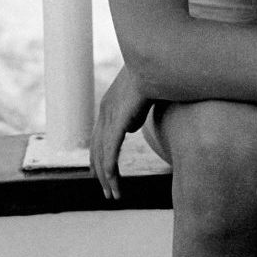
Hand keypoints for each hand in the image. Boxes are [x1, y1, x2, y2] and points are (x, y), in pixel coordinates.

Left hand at [91, 65, 151, 199]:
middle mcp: (104, 110)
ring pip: (102, 155)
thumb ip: (136, 113)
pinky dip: (110, 171)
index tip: (104, 175)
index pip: (99, 137)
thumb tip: (130, 127)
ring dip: (107, 179)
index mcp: (109, 104)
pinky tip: (114, 184)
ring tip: (113, 196)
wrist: (160, 61)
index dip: (100, 157)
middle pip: (96, 149)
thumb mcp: (145, 97)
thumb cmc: (159, 75)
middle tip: (108, 192)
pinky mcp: (118, 120)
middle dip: (101, 173)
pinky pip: (110, 152)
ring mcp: (109, 115)